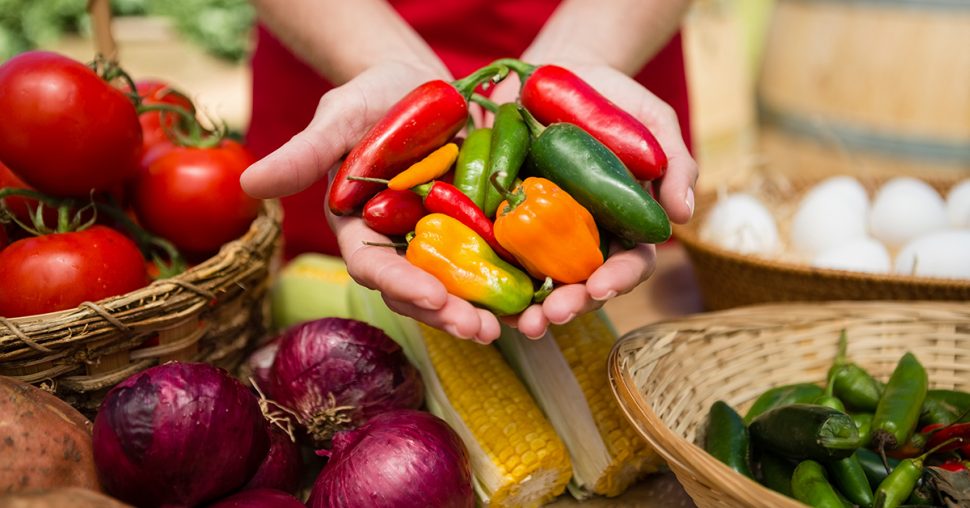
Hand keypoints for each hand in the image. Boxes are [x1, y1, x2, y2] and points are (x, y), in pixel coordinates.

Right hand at [241, 61, 505, 343]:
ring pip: (459, 287)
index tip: (432, 297)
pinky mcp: (476, 231)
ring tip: (516, 325)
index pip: (374, 267)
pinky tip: (543, 295)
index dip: (401, 285)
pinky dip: (514, 281)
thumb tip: (248, 182)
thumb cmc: (372, 98)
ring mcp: (440, 242)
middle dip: (448, 313)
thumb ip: (305, 152)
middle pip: (420, 291)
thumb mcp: (340, 117)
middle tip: (478, 330)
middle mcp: (400, 246)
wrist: (421, 86)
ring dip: (484, 310)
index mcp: (360, 230)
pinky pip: (494, 262)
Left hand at [487, 62, 697, 331]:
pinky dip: (492, 284)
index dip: (617, 279)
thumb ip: (676, 163)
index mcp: (622, 223)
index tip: (600, 286)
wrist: (551, 73)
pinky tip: (482, 302)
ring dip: (532, 310)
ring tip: (521, 325)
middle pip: (581, 285)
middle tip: (552, 316)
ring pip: (539, 284)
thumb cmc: (610, 99)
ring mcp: (540, 233)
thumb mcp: (651, 122)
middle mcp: (582, 237)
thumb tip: (684, 215)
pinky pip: (497, 258)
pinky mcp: (502, 221)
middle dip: (571, 305)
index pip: (628, 262)